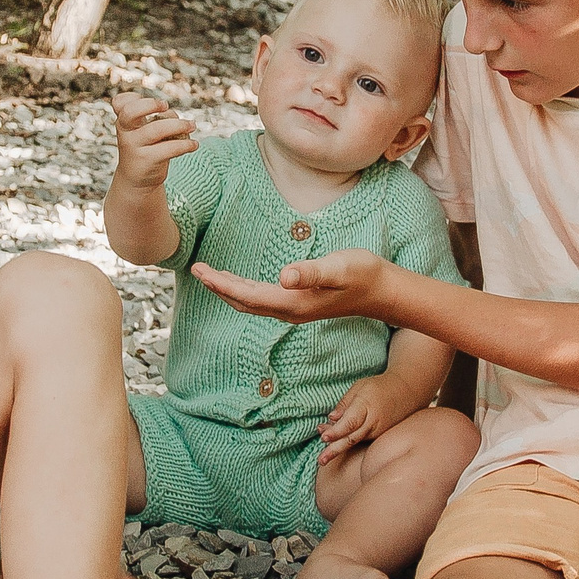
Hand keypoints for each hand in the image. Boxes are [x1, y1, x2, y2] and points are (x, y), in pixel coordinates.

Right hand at [112, 91, 197, 188]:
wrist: (136, 180)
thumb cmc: (144, 149)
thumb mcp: (141, 132)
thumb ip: (153, 118)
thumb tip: (172, 115)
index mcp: (124, 122)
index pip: (120, 103)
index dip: (134, 98)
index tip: (154, 103)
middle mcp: (126, 133)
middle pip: (130, 112)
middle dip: (150, 104)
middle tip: (166, 106)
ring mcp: (134, 147)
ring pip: (156, 129)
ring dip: (179, 125)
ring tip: (192, 125)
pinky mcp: (147, 160)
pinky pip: (168, 149)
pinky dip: (185, 145)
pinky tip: (193, 145)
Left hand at [192, 248, 389, 322]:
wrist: (382, 290)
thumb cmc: (362, 274)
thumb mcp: (338, 268)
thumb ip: (311, 272)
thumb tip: (285, 276)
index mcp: (292, 303)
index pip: (247, 295)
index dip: (221, 284)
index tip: (200, 270)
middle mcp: (289, 310)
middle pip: (243, 302)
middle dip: (218, 287)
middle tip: (196, 268)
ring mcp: (294, 309)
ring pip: (251, 302)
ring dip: (228, 290)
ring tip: (209, 274)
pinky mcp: (299, 303)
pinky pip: (262, 300)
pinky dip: (244, 291)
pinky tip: (239, 282)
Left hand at [316, 372, 413, 466]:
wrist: (408, 392)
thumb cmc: (380, 387)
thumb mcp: (359, 388)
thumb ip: (345, 403)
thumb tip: (332, 418)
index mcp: (367, 407)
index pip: (350, 422)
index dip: (336, 431)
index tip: (324, 437)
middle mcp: (373, 423)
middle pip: (351, 438)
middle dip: (335, 450)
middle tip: (321, 460)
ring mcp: (377, 432)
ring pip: (354, 442)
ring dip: (338, 447)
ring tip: (322, 456)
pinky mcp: (378, 437)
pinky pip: (360, 441)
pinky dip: (347, 442)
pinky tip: (334, 442)